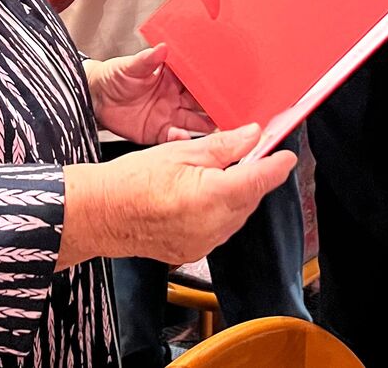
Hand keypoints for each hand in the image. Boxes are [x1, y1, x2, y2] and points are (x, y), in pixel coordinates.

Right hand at [60, 124, 296, 266]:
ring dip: (236, 194)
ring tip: (217, 173)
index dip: (277, 166)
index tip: (287, 156)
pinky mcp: (193, 252)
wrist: (101, 213)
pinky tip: (203, 195)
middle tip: (249, 153)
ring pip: (237, 215)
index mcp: (212, 195)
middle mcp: (213, 225)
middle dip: (253, 176)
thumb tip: (252, 136)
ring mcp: (204, 243)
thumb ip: (222, 145)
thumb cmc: (131, 180)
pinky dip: (220, 211)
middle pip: (250, 198)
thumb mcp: (180, 151)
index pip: (259, 180)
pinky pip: (220, 229)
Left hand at [87, 44, 212, 143]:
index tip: (224, 83)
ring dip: (206, 125)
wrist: (96, 99)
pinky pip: (174, 138)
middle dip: (215, 105)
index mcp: (171, 78)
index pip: (196, 79)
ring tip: (217, 126)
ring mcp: (169, 116)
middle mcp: (174, 98)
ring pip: (194, 122)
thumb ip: (147, 60)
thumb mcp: (129, 66)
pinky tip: (184, 137)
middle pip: (201, 102)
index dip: (209, 81)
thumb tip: (162, 47)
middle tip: (230, 108)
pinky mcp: (159, 132)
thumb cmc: (114, 77)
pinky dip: (180, 139)